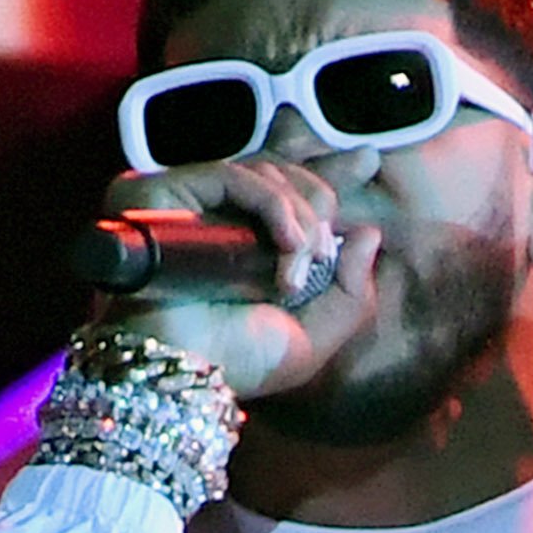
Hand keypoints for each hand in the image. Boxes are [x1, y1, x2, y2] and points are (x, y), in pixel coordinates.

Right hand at [87, 157, 382, 404]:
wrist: (186, 371)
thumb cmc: (240, 363)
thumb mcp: (313, 336)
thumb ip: (351, 291)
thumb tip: (370, 233)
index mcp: (242, 240)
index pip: (285, 187)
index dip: (326, 170)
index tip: (367, 161)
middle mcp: (211, 213)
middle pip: (281, 172)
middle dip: (317, 209)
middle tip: (321, 253)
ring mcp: (184, 198)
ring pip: (265, 172)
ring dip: (299, 219)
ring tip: (297, 267)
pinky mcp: (163, 190)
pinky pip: (235, 175)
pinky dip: (274, 205)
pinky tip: (289, 244)